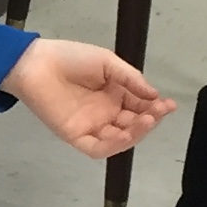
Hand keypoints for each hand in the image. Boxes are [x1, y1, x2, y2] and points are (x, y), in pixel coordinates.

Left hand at [1, 37, 175, 159]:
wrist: (36, 62)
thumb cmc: (70, 58)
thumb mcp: (107, 63)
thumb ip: (130, 79)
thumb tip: (154, 94)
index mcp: (114, 95)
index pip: (140, 107)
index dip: (155, 107)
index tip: (169, 104)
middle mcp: (105, 113)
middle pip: (133, 125)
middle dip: (149, 120)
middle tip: (158, 111)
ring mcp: (91, 126)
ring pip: (119, 139)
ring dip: (136, 133)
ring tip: (147, 120)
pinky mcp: (75, 135)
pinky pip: (98, 148)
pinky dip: (113, 146)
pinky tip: (125, 135)